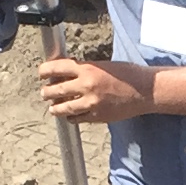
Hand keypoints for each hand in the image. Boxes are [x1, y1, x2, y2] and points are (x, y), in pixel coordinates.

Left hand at [36, 57, 155, 121]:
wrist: (144, 91)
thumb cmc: (127, 75)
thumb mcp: (103, 66)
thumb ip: (85, 69)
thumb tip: (67, 73)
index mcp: (87, 69)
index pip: (57, 68)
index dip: (44, 71)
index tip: (41, 74)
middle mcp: (86, 85)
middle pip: (55, 90)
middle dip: (46, 92)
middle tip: (44, 93)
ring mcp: (91, 103)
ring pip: (63, 107)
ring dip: (55, 107)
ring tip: (52, 108)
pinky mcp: (97, 116)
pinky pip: (77, 119)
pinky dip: (70, 117)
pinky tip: (69, 115)